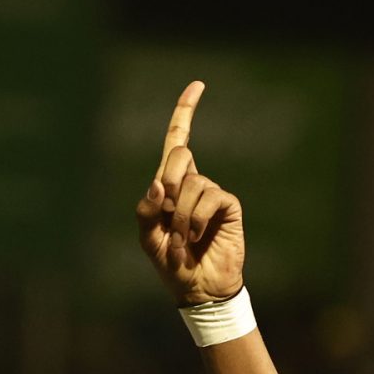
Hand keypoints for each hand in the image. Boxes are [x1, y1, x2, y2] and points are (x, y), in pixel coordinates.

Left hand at [135, 81, 246, 303]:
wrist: (197, 288)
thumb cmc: (171, 262)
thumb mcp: (147, 237)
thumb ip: (146, 210)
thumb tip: (158, 184)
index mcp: (171, 185)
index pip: (178, 142)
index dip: (185, 112)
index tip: (198, 85)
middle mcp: (193, 183)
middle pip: (179, 155)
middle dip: (168, 183)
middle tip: (167, 216)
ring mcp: (212, 193)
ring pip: (191, 185)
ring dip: (179, 219)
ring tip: (182, 242)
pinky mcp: (228, 205)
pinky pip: (209, 198)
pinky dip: (195, 221)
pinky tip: (196, 238)